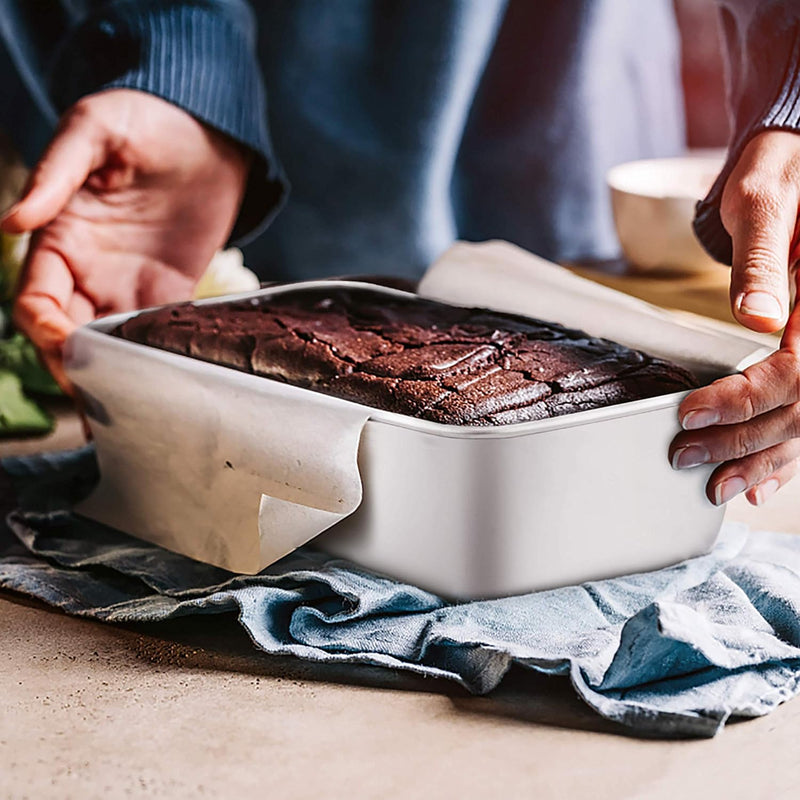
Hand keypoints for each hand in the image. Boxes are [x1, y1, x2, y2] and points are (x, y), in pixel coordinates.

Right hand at [0, 89, 249, 388]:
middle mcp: (90, 271)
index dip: (43, 328)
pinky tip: (162, 384)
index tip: (64, 346)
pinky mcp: (172, 290)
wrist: (207, 131)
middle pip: (69, 335)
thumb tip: (11, 222)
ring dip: (114, 375)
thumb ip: (56, 173)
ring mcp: (131, 284)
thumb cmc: (144, 120)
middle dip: (76, 369)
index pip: (36, 299)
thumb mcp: (94, 129)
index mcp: (60, 239)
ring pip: (111, 343)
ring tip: (127, 414)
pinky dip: (155, 358)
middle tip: (96, 402)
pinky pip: (157, 332)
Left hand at [670, 131, 799, 505]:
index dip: (740, 401)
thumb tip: (758, 319)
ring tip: (716, 486)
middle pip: (799, 409)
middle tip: (684, 458)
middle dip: (741, 441)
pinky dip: (783, 453)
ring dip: (761, 459)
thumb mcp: (764, 204)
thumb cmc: (778, 177)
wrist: (794, 171)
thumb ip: (763, 261)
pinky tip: (759, 482)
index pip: (794, 373)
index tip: (687, 414)